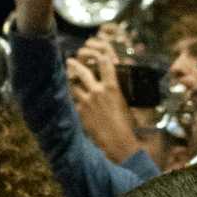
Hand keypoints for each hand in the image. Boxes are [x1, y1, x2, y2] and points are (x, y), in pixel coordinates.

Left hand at [68, 40, 138, 162]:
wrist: (117, 141)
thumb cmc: (126, 124)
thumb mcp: (127, 102)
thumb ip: (119, 87)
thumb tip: (120, 77)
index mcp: (112, 87)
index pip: (104, 62)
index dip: (99, 56)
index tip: (96, 55)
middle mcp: (97, 91)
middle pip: (83, 71)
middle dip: (75, 64)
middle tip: (70, 60)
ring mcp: (86, 102)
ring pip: (74, 85)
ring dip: (73, 81)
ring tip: (70, 78)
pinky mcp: (80, 112)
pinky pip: (75, 100)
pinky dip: (75, 98)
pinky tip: (76, 98)